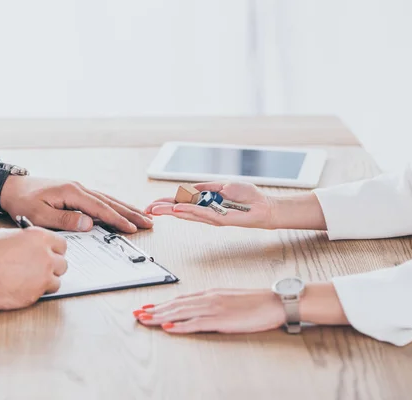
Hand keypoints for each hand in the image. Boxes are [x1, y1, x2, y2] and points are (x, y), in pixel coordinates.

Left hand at [0, 177, 152, 232]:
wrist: (11, 187)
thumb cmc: (22, 201)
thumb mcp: (39, 215)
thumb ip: (65, 220)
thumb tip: (89, 224)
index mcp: (72, 192)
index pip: (100, 209)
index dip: (117, 220)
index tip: (132, 228)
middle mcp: (78, 188)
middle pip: (110, 202)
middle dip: (130, 213)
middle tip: (149, 222)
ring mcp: (78, 189)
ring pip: (107, 199)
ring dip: (125, 208)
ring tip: (143, 216)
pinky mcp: (75, 192)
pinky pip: (100, 199)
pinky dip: (114, 205)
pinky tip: (121, 210)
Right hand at [0, 227, 67, 309]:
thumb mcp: (8, 235)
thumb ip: (26, 240)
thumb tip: (31, 245)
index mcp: (40, 238)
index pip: (61, 245)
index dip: (55, 250)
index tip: (51, 254)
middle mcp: (46, 257)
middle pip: (62, 264)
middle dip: (53, 266)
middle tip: (41, 268)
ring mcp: (42, 277)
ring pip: (56, 281)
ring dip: (47, 281)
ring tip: (31, 280)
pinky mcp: (35, 295)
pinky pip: (43, 294)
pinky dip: (36, 292)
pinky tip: (22, 288)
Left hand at [133, 283, 347, 333]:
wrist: (275, 301)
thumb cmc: (256, 302)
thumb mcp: (230, 298)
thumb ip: (213, 302)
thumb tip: (199, 308)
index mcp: (210, 293)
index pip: (181, 298)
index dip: (162, 303)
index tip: (148, 306)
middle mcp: (208, 298)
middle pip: (176, 304)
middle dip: (154, 310)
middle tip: (138, 314)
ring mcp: (214, 308)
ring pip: (180, 312)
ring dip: (160, 317)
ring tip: (145, 319)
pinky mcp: (221, 320)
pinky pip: (196, 323)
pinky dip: (180, 326)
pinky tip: (168, 327)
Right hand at [145, 182, 275, 228]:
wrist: (264, 206)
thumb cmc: (247, 196)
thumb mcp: (222, 186)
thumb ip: (205, 188)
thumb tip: (188, 189)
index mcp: (204, 201)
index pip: (181, 201)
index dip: (166, 202)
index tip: (152, 205)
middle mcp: (206, 210)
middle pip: (180, 209)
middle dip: (163, 209)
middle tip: (148, 210)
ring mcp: (212, 216)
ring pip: (187, 213)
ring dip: (171, 211)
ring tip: (156, 209)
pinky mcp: (220, 220)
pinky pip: (202, 214)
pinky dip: (189, 211)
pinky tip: (177, 209)